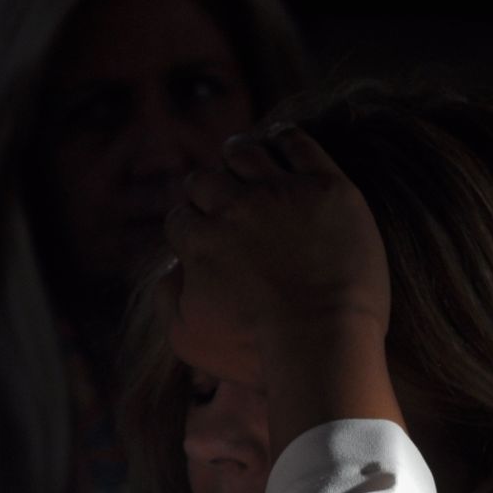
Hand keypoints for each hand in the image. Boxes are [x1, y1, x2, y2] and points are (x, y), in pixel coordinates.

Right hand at [164, 126, 390, 382]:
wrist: (322, 346)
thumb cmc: (254, 353)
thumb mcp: (186, 338)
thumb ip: (166, 297)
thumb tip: (171, 266)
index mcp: (198, 241)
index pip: (180, 217)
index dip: (189, 226)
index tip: (203, 235)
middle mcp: (234, 208)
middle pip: (206, 180)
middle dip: (207, 191)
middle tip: (221, 201)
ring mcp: (281, 193)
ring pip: (245, 151)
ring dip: (237, 154)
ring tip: (243, 158)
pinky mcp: (326, 188)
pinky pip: (297, 144)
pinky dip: (282, 138)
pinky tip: (280, 143)